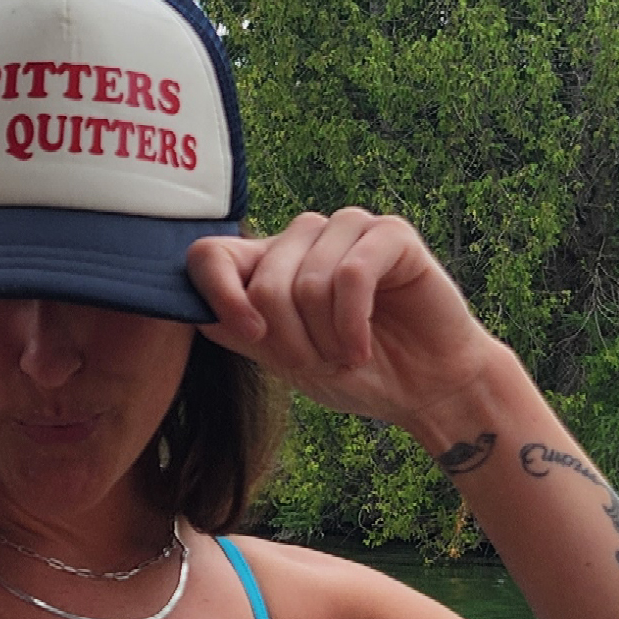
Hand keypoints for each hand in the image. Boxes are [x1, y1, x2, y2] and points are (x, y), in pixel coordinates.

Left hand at [188, 209, 502, 430]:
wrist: (425, 390)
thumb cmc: (354, 372)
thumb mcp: (284, 359)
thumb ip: (239, 330)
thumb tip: (192, 309)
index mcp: (267, 261)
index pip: (210, 254)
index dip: (218, 295)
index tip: (252, 336)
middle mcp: (302, 237)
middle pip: (264, 282)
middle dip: (291, 340)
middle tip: (320, 362)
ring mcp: (346, 228)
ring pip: (309, 281)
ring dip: (327, 337)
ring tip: (347, 354)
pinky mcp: (390, 234)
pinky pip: (351, 274)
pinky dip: (353, 323)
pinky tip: (363, 347)